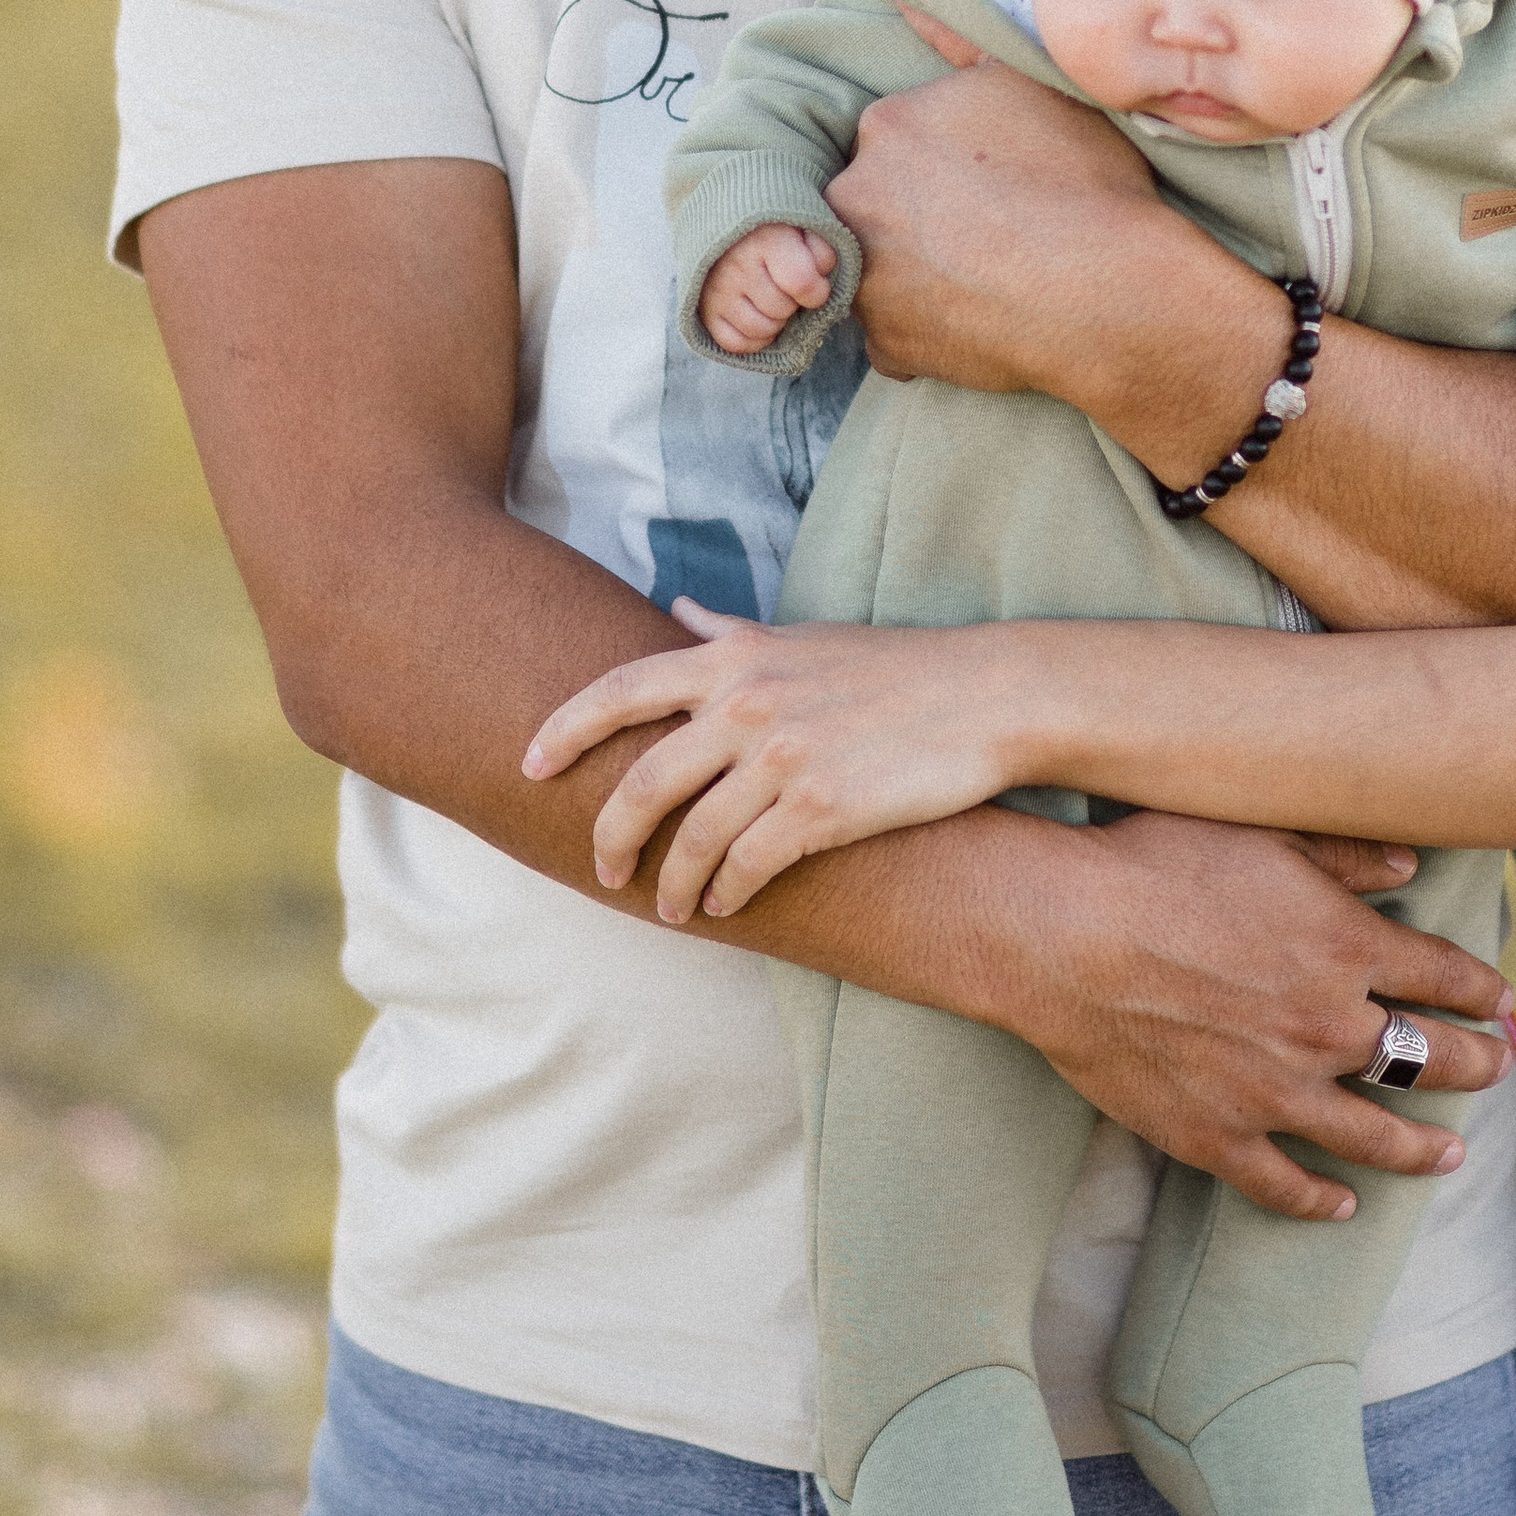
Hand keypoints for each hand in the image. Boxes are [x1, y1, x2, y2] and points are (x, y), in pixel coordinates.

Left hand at [524, 612, 1018, 917]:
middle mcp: (746, 702)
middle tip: (604, 870)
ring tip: (673, 907)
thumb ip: (734, 631)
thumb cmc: (895, 666)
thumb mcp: (805, 636)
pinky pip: (747, 866)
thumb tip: (681, 608)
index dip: (562, 731)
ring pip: (691, 837)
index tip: (529, 767)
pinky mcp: (820, 808)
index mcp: (735, 656)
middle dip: (610, 836)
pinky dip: (727, 894)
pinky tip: (727, 907)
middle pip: (642, 781)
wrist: (985, 696)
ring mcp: (781, 757)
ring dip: (672, 883)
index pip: (618, 689)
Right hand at [698, 223, 834, 355]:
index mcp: (766, 239)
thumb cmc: (774, 229)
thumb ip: (821, 246)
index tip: (816, 283)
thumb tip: (822, 271)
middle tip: (787, 286)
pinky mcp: (705, 311)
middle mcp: (737, 266)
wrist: (726, 226)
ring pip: (761, 329)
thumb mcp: (803, 226)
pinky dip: (754, 338)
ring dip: (775, 321)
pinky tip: (760, 317)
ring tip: (773, 300)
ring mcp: (718, 291)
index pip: (801, 282)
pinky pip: (736, 344)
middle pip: (782, 309)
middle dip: (793, 302)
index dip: (817, 290)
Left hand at [832, 44, 1172, 396]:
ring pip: (880, 268)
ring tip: (987, 279)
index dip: (946, 163)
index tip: (988, 184)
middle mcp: (856, 199)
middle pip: (876, 203)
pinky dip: (930, 330)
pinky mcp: (884, 344)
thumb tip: (905, 0)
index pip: (898, 141)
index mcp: (889, 126)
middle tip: (988, 233)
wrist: (1111, 292)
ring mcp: (864, 277)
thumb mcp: (1032, 84)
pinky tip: (983, 318)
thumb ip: (962, 43)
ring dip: (919, 273)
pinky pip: (896, 334)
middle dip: (917, 216)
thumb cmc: (1082, 182)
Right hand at [1013, 810, 1515, 1219]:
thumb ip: (1344, 852)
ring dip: (1421, 1147)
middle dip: (1472, 1065)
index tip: (1496, 1001)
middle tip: (1493, 1071)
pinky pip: (1284, 1184)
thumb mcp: (1262, 831)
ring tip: (1450, 1155)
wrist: (1064, 935)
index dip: (1480, 991)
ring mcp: (1275, 1092)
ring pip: (1375, 1135)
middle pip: (1428, 1060)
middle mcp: (1327, 1027)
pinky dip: (1319, 1200)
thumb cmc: (1156, 864)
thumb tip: (1410, 867)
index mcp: (1347, 949)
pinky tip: (1341, 1205)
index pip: (1444, 977)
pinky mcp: (1218, 1136)